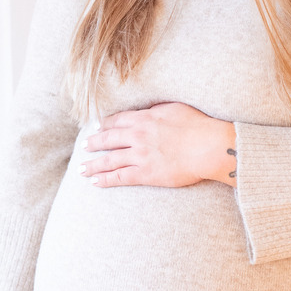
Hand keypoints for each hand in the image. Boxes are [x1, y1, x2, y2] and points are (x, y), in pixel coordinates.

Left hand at [79, 102, 236, 188]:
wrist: (208, 146)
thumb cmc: (197, 125)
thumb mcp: (174, 108)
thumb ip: (157, 109)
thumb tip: (148, 110)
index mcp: (145, 118)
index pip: (117, 121)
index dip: (104, 124)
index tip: (96, 128)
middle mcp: (138, 136)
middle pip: (108, 139)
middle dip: (93, 143)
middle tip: (84, 147)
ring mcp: (140, 155)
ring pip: (109, 160)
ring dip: (93, 164)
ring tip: (82, 169)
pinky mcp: (146, 173)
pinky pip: (120, 177)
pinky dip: (106, 179)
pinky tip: (95, 182)